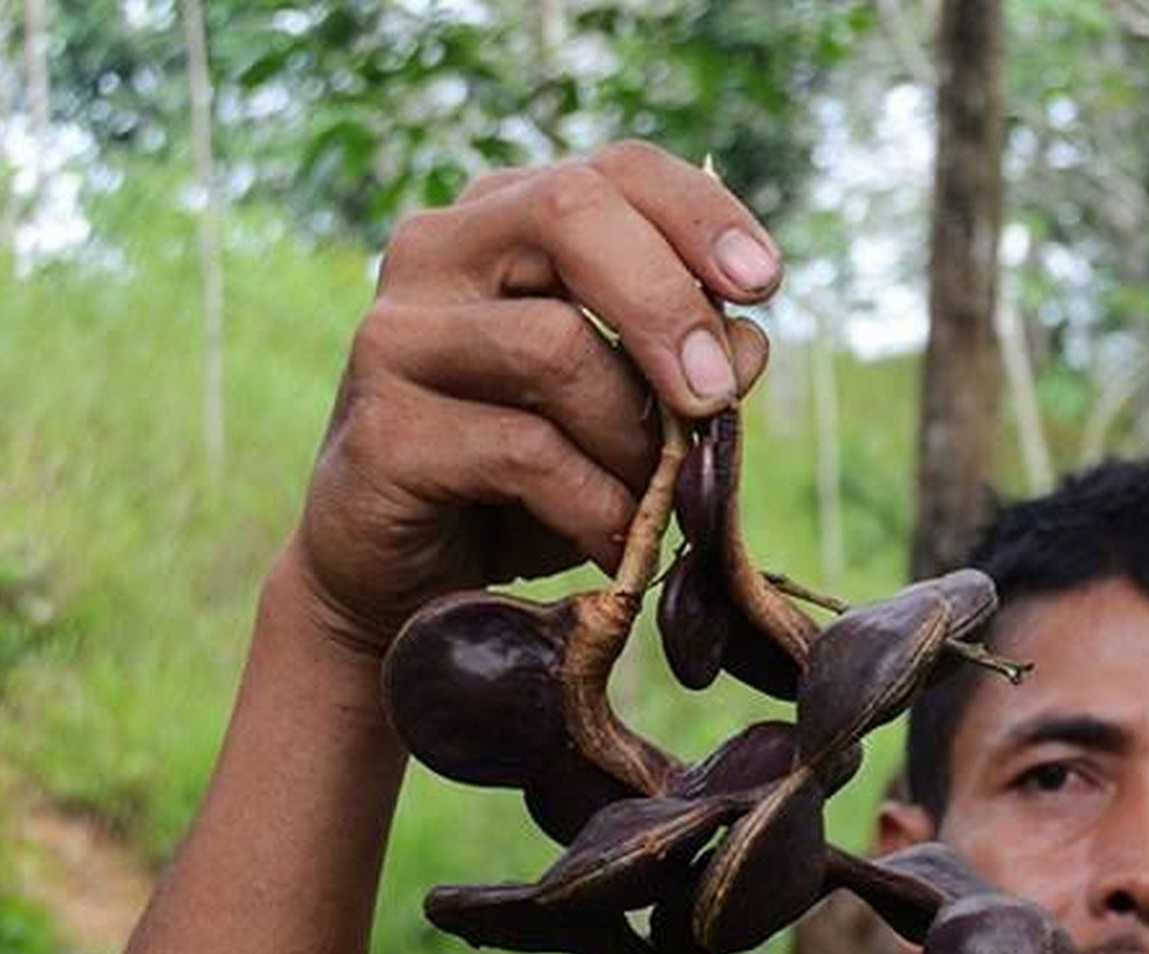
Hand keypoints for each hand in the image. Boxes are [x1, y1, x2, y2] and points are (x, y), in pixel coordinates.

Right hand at [290, 142, 777, 657]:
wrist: (410, 587)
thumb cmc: (526, 485)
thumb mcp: (624, 415)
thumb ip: (687, 364)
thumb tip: (747, 340)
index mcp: (506, 223)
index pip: (614, 170)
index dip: (700, 214)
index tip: (764, 283)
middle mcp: (439, 252)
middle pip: (571, 212)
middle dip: (669, 303)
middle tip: (715, 396)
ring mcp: (398, 335)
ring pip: (555, 342)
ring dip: (633, 436)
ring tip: (648, 499)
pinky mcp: (383, 429)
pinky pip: (525, 449)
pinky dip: (593, 503)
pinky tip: (607, 540)